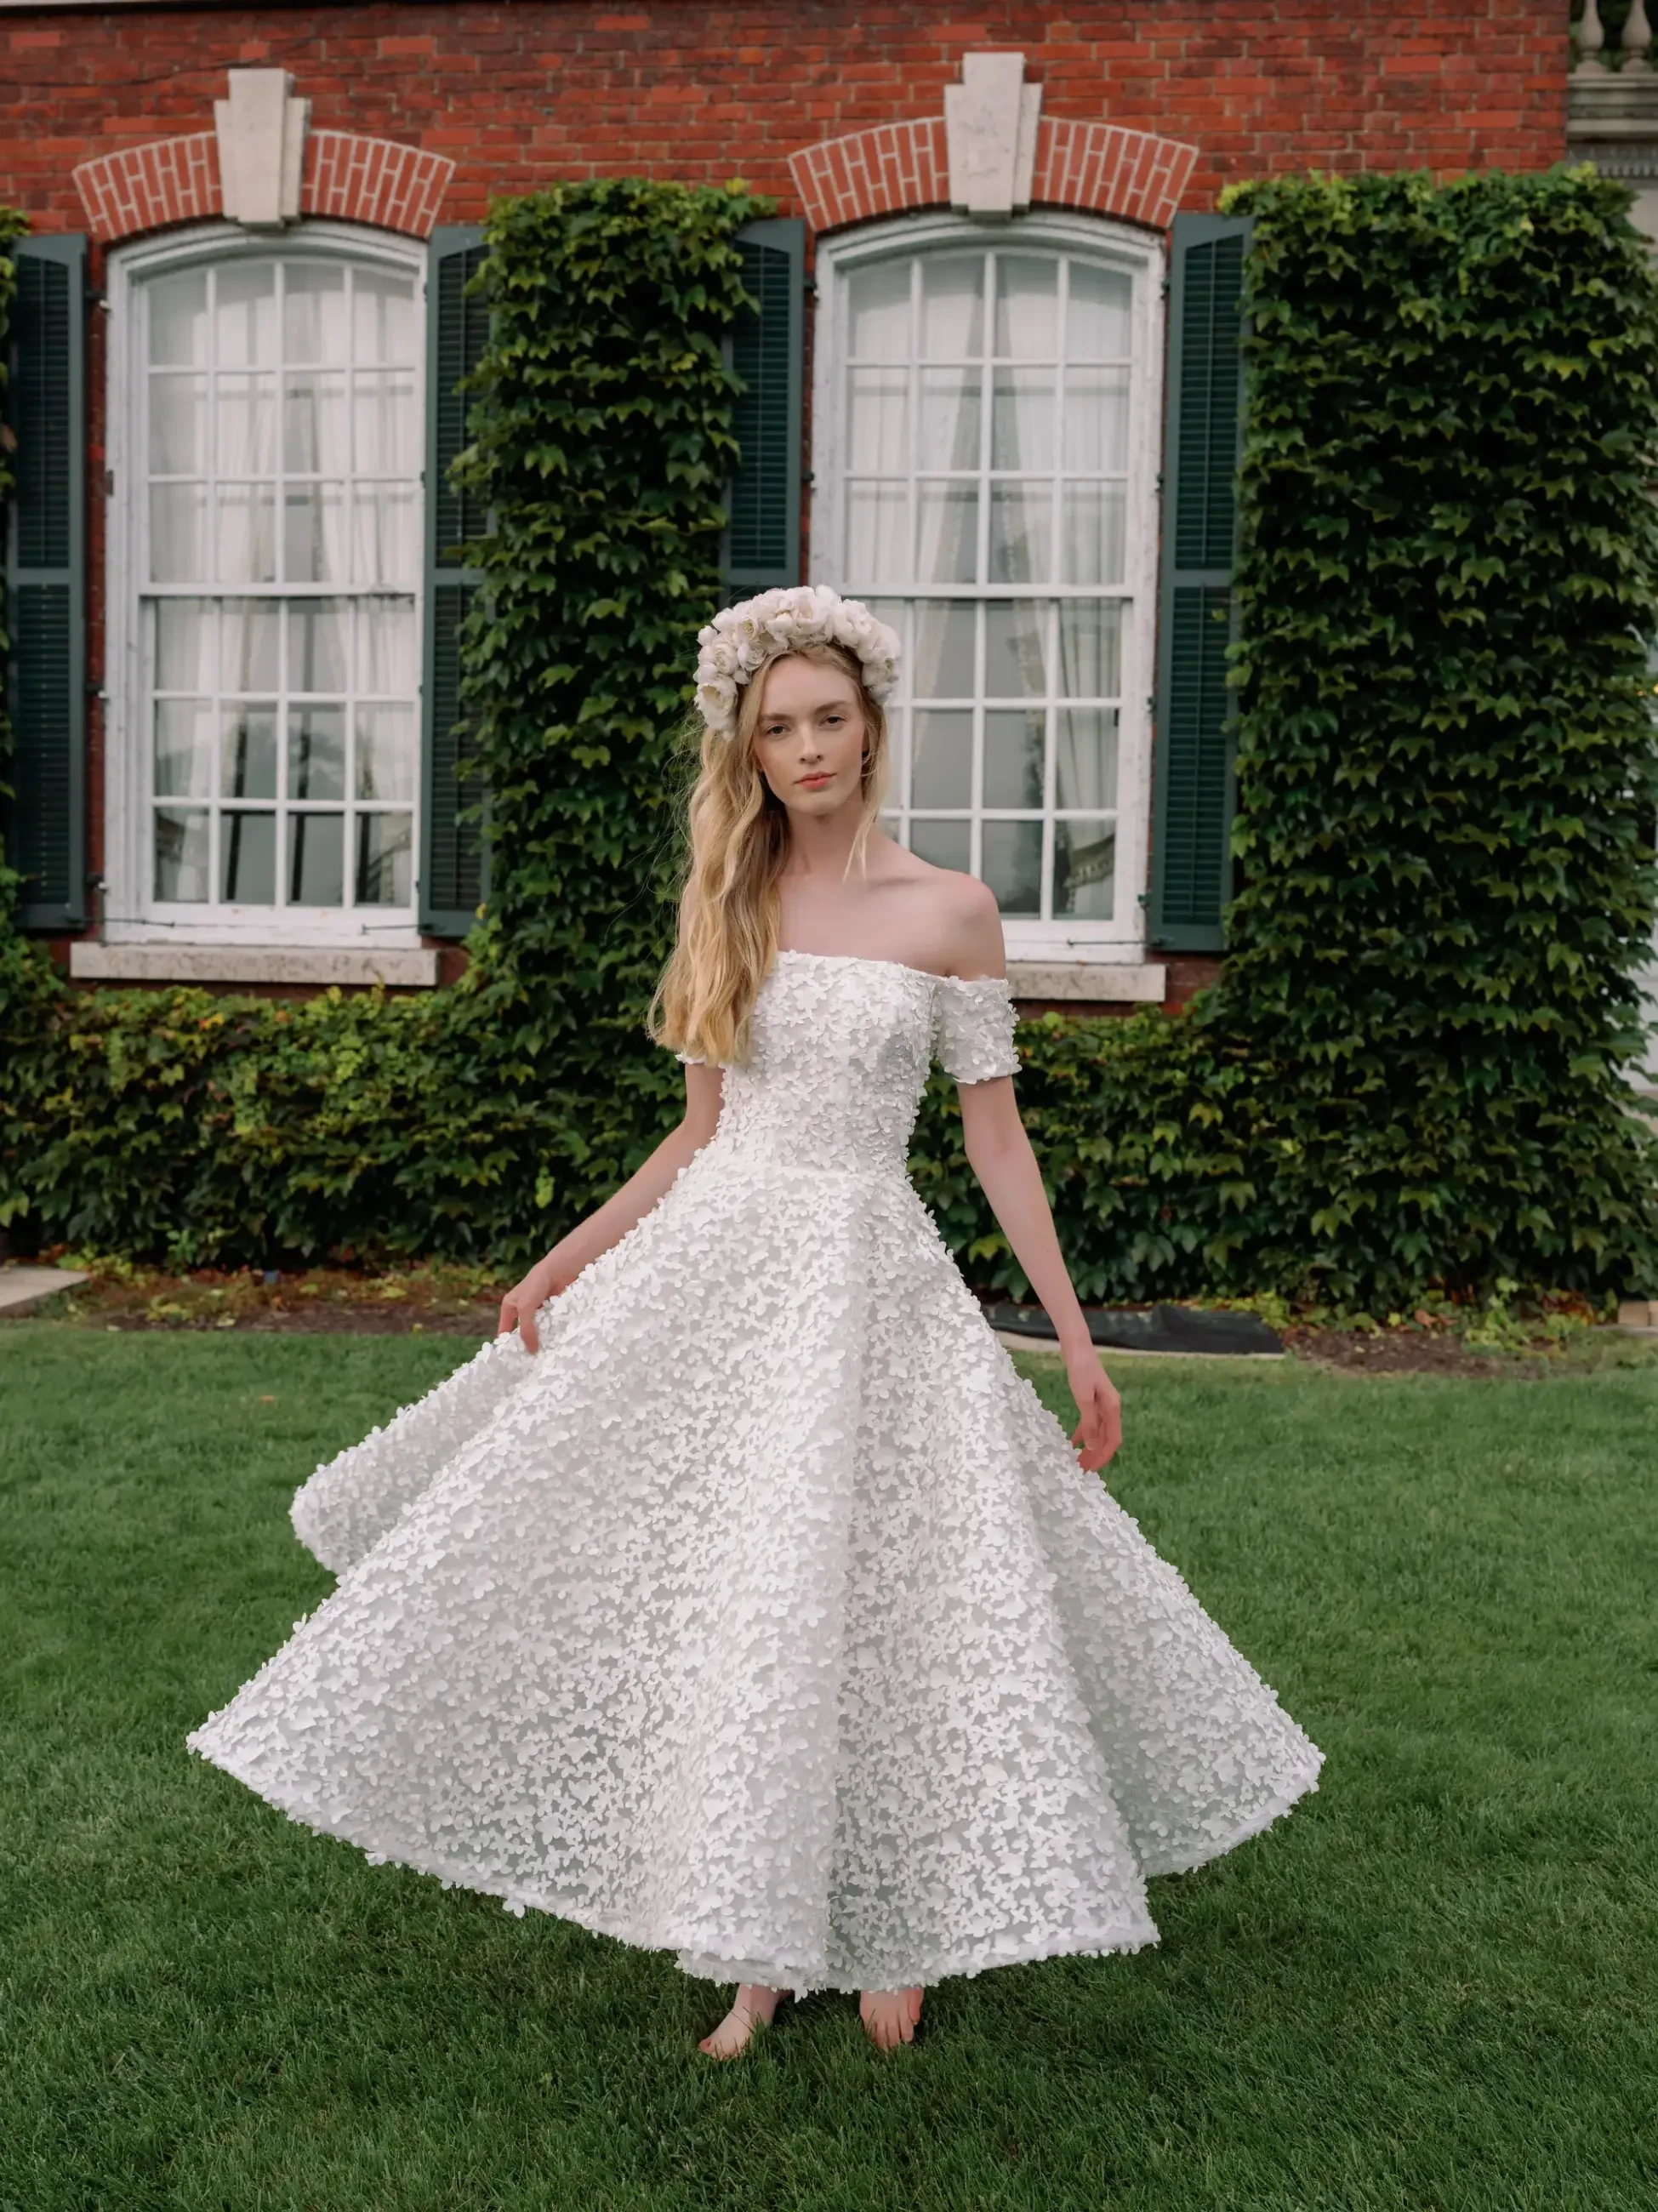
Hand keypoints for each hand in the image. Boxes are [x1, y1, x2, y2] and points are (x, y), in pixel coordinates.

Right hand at [497, 1251, 569, 1354]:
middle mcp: (522, 1312)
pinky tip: (557, 1346)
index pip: (505, 1331)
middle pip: (522, 1334)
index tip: (513, 1363)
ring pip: (538, 1332)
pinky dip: (553, 1335)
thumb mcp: (526, 1307)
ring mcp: (538, 1313)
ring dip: (542, 1341)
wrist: (559, 1270)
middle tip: (532, 1364)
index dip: (508, 1345)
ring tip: (546, 1358)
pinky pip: (551, 1328)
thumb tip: (531, 1351)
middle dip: (527, 1345)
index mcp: (509, 1308)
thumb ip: (526, 1329)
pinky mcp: (552, 1313)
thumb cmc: (536, 1285)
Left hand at [1064, 1343, 1121, 1471]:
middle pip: (1105, 1439)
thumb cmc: (1081, 1370)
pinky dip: (1082, 1434)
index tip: (1091, 1471)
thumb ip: (1089, 1423)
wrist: (1077, 1348)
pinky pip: (1089, 1423)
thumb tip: (1091, 1447)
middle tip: (1081, 1472)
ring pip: (1097, 1433)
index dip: (1103, 1457)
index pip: (1113, 1440)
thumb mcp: (1083, 1398)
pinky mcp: (1092, 1400)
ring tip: (1077, 1462)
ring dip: (1089, 1448)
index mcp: (1112, 1408)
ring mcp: (1101, 1405)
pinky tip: (1072, 1443)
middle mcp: (1110, 1408)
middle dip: (1095, 1456)